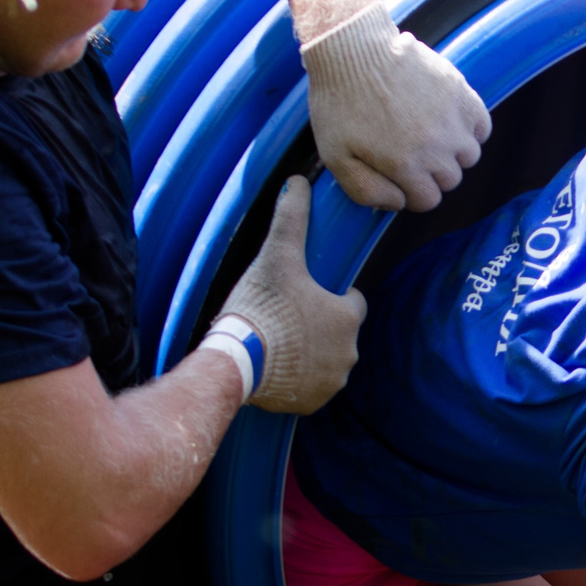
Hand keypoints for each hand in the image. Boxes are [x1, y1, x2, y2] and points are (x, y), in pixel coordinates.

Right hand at [212, 176, 365, 412]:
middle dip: (317, 325)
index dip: (328, 295)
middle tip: (284, 318)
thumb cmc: (259, 308)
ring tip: (277, 342)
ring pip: (326, 360)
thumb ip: (291, 218)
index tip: (302, 295)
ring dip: (309, 352)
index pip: (351, 301)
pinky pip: (310, 387)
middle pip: (338, 332)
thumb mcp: (276, 257)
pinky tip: (275, 367)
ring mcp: (332, 382)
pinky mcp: (312, 404)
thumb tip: (298, 181)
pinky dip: (297, 379)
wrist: (234, 363)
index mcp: (348, 316)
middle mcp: (349, 352)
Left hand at [299, 0, 491, 210]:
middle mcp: (435, 147)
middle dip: (431, 174)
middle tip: (411, 154)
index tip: (402, 178)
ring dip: (453, 153)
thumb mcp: (335, 157)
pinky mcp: (460, 93)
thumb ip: (364, 191)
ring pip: (469, 156)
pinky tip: (450, 122)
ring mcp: (452, 120)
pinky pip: (482, 126)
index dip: (413, 193)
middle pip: (450, 180)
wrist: (353, 50)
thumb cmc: (339, 103)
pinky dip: (471, 129)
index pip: (428, 200)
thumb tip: (396, 204)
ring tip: (430, 136)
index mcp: (404, 166)